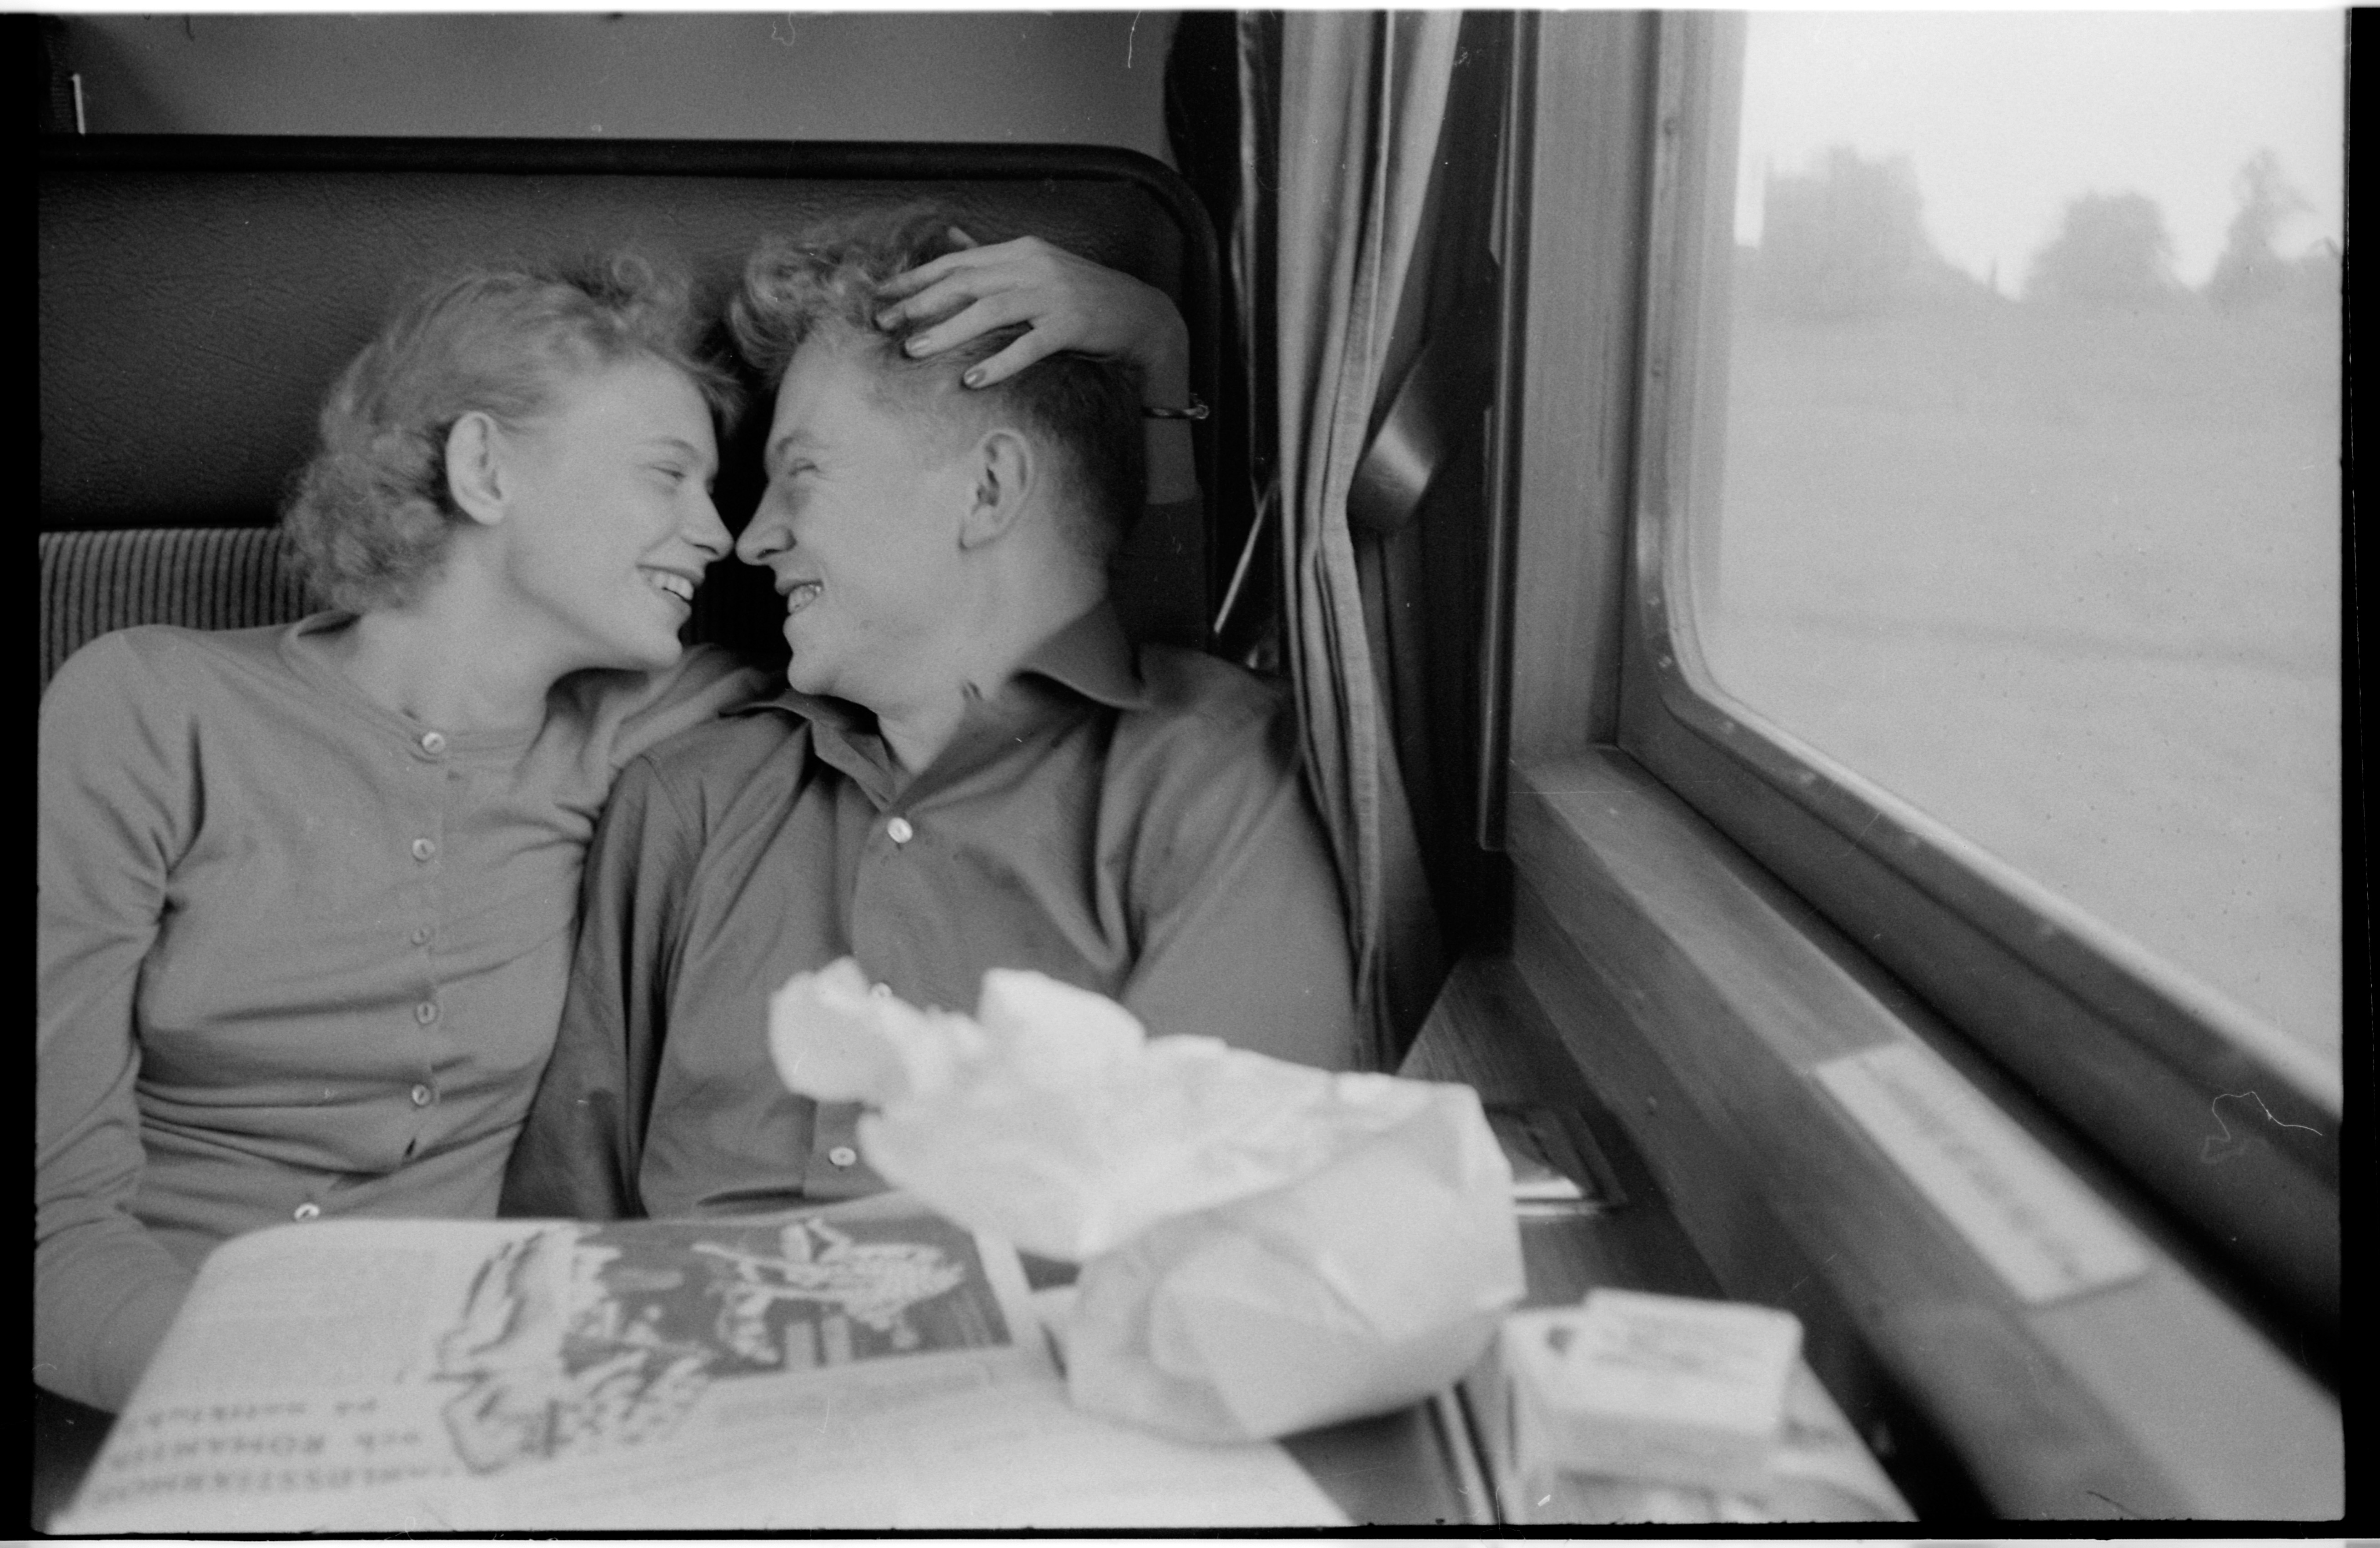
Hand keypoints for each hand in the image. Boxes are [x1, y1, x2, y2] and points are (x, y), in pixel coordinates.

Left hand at [875, 230, 1189, 399]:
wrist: (1143, 317)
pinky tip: (973, 379)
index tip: (882, 295)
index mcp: (1021, 251)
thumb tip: (951, 241)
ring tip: (915, 350)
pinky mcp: (1072, 325)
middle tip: (885, 325)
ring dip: (948, 330)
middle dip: (920, 304)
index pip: (957, 262)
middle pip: (965, 283)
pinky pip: (1029, 345)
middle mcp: (1033, 266)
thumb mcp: (1038, 271)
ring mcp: (1054, 295)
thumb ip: (995, 262)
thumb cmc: (1085, 299)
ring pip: (990, 310)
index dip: (916, 278)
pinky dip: (999, 362)